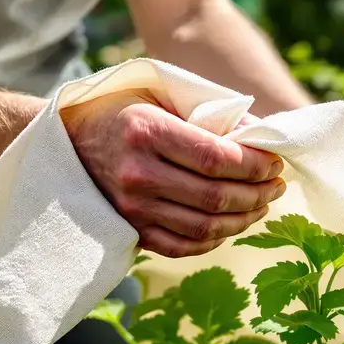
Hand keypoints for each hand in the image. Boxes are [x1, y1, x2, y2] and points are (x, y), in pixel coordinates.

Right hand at [61, 101, 284, 257]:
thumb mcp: (159, 96)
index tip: (275, 162)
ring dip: (244, 218)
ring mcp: (133, 208)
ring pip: (205, 227)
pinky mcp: (131, 230)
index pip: (215, 158)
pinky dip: (215, 239)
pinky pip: (183, 246)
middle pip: (215, 196)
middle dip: (258, 193)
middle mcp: (138, 174)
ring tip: (263, 203)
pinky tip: (233, 223)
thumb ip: (208, 114)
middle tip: (277, 184)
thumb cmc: (122, 112)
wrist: (66, 143)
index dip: (254, 165)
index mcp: (146, 131)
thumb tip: (259, 137)